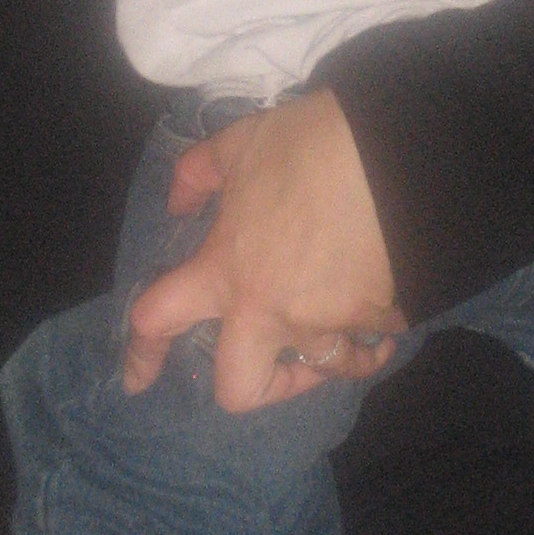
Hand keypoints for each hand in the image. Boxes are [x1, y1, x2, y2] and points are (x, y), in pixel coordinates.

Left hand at [122, 90, 402, 410]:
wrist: (396, 151)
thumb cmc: (311, 145)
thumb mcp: (239, 144)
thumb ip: (197, 174)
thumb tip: (177, 201)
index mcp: (226, 272)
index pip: (159, 321)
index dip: (141, 354)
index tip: (137, 380)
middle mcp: (269, 311)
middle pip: (241, 390)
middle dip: (259, 385)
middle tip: (276, 362)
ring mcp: (326, 322)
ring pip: (326, 367)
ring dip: (335, 357)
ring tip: (350, 332)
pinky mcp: (380, 319)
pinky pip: (374, 339)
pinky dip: (377, 330)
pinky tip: (384, 309)